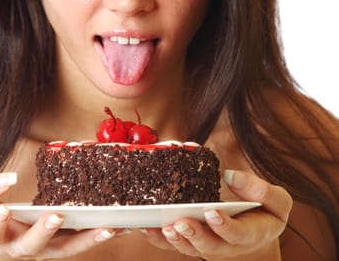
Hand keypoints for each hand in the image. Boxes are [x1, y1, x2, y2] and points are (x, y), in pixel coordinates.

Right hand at [0, 173, 117, 259]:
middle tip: (56, 216)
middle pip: (31, 245)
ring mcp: (42, 248)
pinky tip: (116, 226)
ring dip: (85, 239)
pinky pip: (77, 242)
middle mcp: (19, 248)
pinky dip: (95, 235)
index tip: (3, 210)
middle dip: (43, 231)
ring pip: (63, 248)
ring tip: (108, 228)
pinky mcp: (58, 242)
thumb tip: (10, 178)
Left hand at [141, 170, 292, 259]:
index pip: (237, 234)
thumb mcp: (276, 200)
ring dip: (175, 239)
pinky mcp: (196, 241)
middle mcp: (228, 245)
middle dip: (194, 235)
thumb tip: (230, 175)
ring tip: (161, 226)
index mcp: (250, 234)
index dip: (224, 225)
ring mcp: (210, 245)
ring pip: (190, 248)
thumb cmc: (266, 211)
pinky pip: (177, 244)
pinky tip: (148, 227)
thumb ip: (260, 190)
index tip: (211, 211)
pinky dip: (161, 238)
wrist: (257, 228)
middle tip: (180, 223)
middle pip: (210, 246)